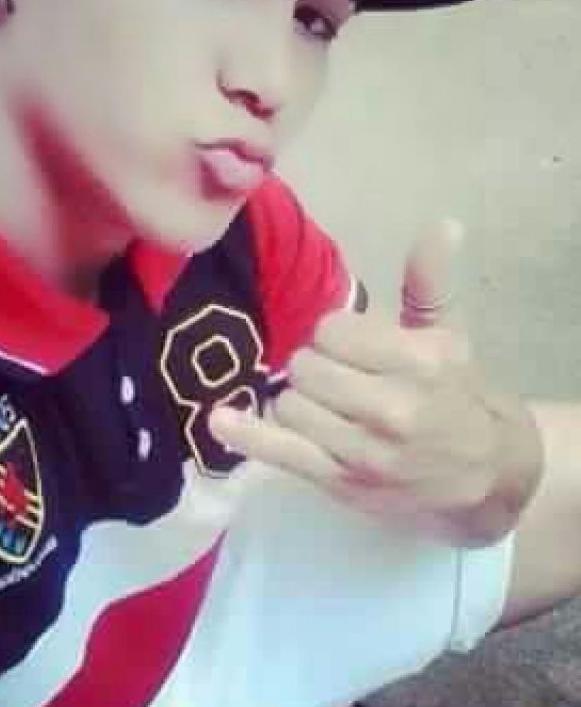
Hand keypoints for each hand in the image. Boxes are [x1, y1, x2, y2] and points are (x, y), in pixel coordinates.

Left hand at [210, 220, 542, 546]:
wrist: (486, 474)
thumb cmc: (457, 395)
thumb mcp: (449, 335)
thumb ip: (429, 281)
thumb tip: (441, 225)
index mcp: (418, 362)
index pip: (331, 330)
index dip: (331, 333)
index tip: (346, 344)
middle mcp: (392, 408)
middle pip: (305, 366)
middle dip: (312, 365)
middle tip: (334, 376)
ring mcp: (364, 450)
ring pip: (289, 405)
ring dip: (296, 399)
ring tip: (323, 404)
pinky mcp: (341, 482)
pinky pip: (281, 454)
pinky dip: (246, 434)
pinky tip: (219, 419)